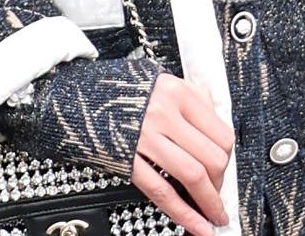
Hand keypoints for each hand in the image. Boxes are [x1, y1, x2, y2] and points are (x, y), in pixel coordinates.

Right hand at [131, 73, 233, 235]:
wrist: (76, 98)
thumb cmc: (118, 92)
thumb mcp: (161, 83)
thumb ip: (192, 99)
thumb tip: (216, 123)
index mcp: (177, 93)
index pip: (221, 134)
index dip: (228, 161)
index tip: (225, 173)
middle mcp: (164, 113)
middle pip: (212, 158)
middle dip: (219, 185)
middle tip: (217, 197)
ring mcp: (145, 137)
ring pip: (193, 175)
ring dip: (209, 204)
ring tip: (212, 217)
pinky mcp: (127, 159)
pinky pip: (162, 191)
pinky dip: (183, 213)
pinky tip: (194, 224)